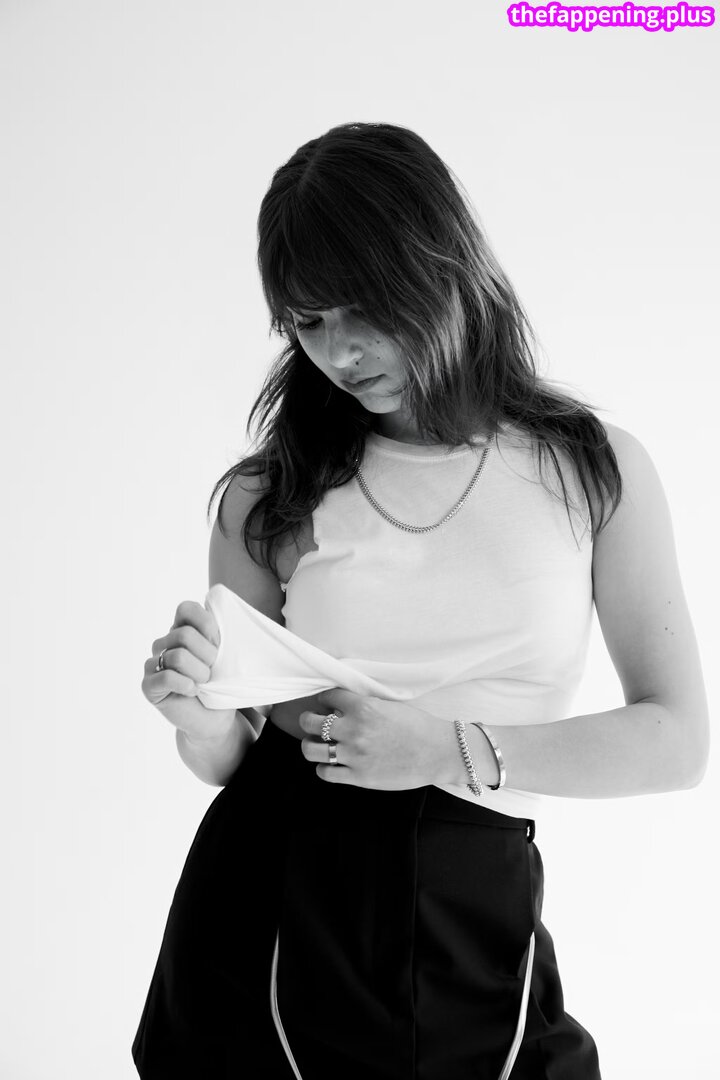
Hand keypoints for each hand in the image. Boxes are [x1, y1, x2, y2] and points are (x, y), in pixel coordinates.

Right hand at [141, 600, 236, 742]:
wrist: (215, 718)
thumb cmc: (222, 684)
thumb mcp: (226, 654)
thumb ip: (218, 633)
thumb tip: (216, 611)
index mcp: (181, 629)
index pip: (186, 608)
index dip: (206, 624)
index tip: (218, 643)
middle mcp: (164, 643)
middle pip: (185, 634)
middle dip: (208, 655)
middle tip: (213, 670)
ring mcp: (153, 664)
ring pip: (178, 656)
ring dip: (200, 673)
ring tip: (204, 683)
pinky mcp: (148, 685)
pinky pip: (167, 677)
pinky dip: (186, 685)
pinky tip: (192, 691)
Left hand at [298, 688, 464, 789]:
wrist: (439, 752)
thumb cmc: (419, 727)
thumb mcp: (389, 706)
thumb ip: (364, 705)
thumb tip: (342, 706)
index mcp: (364, 707)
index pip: (328, 696)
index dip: (324, 699)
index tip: (325, 703)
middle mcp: (355, 730)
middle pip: (309, 722)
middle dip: (308, 720)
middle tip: (312, 722)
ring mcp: (354, 755)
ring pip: (311, 749)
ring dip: (310, 745)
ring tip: (316, 744)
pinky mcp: (359, 777)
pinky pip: (325, 773)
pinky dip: (323, 768)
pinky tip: (330, 764)